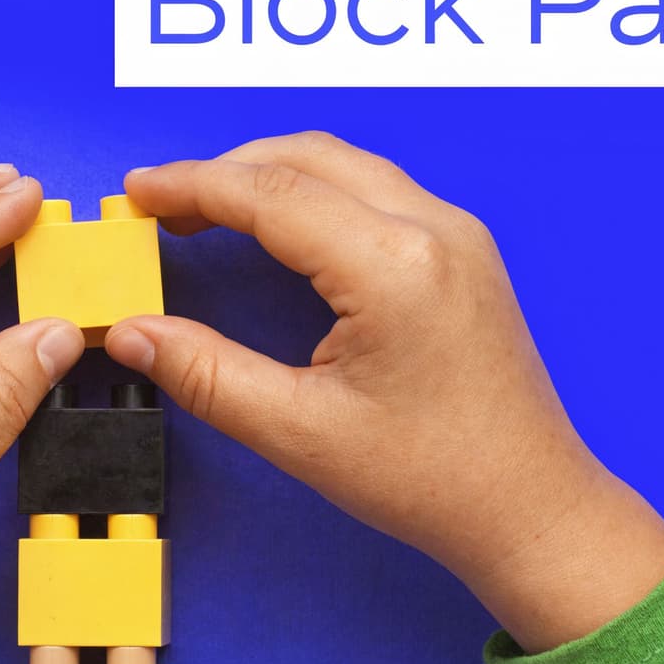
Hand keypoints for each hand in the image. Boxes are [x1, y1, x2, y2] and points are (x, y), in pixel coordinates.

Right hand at [104, 133, 663, 651]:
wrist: (529, 506)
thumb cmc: (434, 479)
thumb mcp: (300, 433)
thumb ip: (207, 374)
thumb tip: (133, 332)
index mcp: (394, 266)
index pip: (271, 195)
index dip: (192, 186)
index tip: (138, 192)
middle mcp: (434, 229)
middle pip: (306, 157)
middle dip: (224, 170)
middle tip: (161, 203)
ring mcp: (457, 233)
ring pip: (343, 164)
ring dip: (268, 176)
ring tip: (205, 211)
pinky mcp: (463, 249)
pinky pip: (375, 188)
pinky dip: (312, 191)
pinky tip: (275, 227)